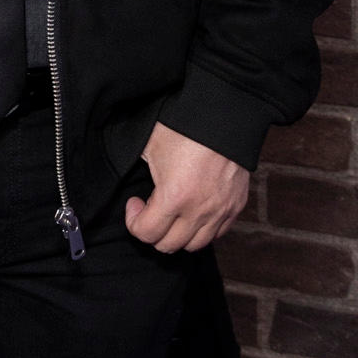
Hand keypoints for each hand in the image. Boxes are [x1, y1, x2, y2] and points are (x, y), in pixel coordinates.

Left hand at [125, 123, 249, 254]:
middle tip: (149, 210)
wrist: (226, 113)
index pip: (147, 233)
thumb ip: (134, 167)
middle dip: (153, 231)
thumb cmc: (185, 125)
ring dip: (177, 234)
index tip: (134, 204)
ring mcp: (221, 210)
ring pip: (195, 245)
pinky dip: (202, 229)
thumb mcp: (150, 144)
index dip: (133, 221)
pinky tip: (193, 211)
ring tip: (171, 213)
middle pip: (169, 245)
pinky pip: (218, 233)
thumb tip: (121, 177)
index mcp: (174, 196)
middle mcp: (200, 210)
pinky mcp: (236, 205)